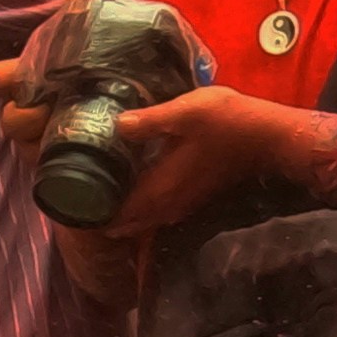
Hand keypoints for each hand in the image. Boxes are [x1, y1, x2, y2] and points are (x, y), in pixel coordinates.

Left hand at [0, 65, 314, 234]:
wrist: (271, 138)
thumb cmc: (230, 123)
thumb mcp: (185, 113)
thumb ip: (148, 121)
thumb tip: (115, 125)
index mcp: (161, 188)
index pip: (118, 217)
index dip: (91, 217)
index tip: (65, 205)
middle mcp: (170, 203)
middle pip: (128, 223)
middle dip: (101, 216)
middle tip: (75, 197)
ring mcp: (184, 202)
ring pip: (144, 218)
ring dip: (122, 212)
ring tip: (97, 193)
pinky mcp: (194, 194)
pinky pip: (158, 209)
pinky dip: (140, 204)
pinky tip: (132, 184)